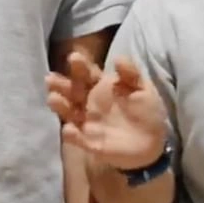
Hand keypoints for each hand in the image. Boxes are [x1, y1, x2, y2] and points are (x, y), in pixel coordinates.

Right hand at [46, 53, 168, 170]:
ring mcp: (88, 123)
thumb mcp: (144, 90)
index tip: (74, 57)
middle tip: (50, 79)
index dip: (80, 66)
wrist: (153, 145)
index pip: (87, 74)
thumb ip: (132, 74)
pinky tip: (69, 130)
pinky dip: (72, 135)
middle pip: (71, 92)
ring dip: (60, 106)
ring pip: (69, 113)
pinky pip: (78, 139)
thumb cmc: (147, 113)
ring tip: (52, 99)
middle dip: (60, 85)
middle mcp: (89, 104)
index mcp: (101, 88)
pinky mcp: (90, 142)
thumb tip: (118, 58)